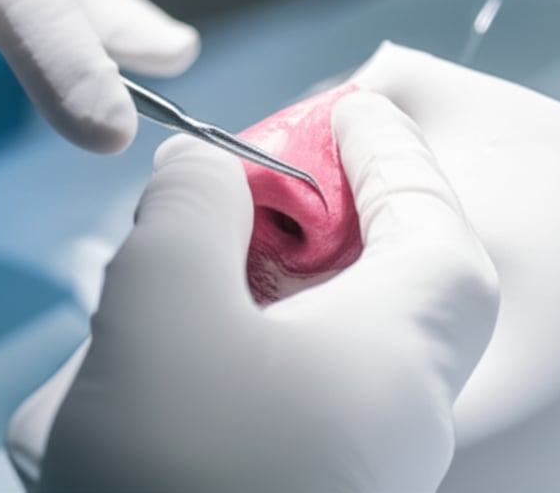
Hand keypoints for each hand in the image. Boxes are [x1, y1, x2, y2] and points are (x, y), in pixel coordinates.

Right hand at [31, 93, 498, 492]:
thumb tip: (202, 175)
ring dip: (232, 305)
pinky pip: (259, 405)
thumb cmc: (182, 480)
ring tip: (154, 291)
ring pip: (303, 348)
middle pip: (380, 285)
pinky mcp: (283, 488)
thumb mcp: (165, 305)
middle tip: (242, 193)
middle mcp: (392, 412)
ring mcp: (342, 462)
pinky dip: (203, 369)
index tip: (351, 106)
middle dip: (309, 230)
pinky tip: (124, 383)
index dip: (395, 156)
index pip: (435, 226)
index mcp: (399, 352)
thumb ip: (188, 213)